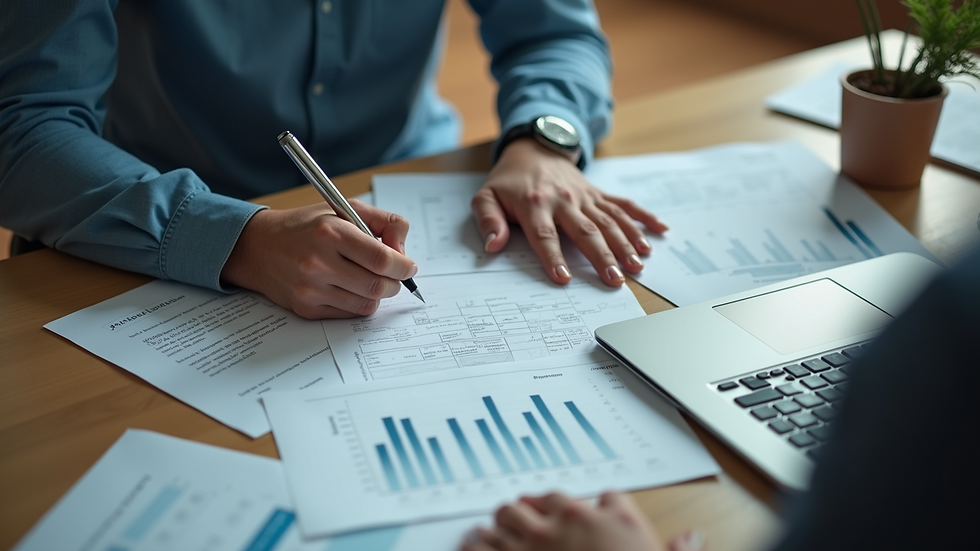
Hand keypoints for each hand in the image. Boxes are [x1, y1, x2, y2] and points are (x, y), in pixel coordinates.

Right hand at [220, 200, 417, 318]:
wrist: (257, 247)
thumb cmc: (305, 227)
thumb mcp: (343, 209)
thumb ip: (383, 222)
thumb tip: (403, 252)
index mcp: (330, 232)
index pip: (381, 258)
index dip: (403, 266)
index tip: (408, 266)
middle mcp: (318, 262)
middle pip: (377, 285)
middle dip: (395, 283)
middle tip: (395, 276)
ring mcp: (311, 289)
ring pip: (366, 303)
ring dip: (378, 294)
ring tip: (372, 279)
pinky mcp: (307, 309)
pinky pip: (349, 313)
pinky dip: (359, 303)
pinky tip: (351, 288)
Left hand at [461, 492, 702, 550]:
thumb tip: (694, 540)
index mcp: (606, 518)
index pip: (592, 497)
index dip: (579, 508)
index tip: (576, 515)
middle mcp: (565, 522)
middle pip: (536, 500)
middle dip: (528, 510)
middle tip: (524, 519)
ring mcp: (532, 543)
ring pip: (504, 516)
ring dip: (497, 525)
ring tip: (492, 530)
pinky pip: (480, 545)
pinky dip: (475, 545)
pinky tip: (473, 545)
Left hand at [471, 139, 666, 286]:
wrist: (533, 149)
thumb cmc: (508, 181)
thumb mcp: (486, 197)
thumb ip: (488, 220)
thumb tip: (492, 245)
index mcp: (534, 204)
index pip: (545, 234)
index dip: (553, 257)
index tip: (563, 278)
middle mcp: (564, 200)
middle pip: (586, 231)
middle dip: (602, 257)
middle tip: (615, 280)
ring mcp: (585, 197)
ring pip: (609, 221)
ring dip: (626, 244)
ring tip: (637, 266)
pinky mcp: (598, 194)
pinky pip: (624, 205)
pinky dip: (643, 217)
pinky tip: (660, 231)